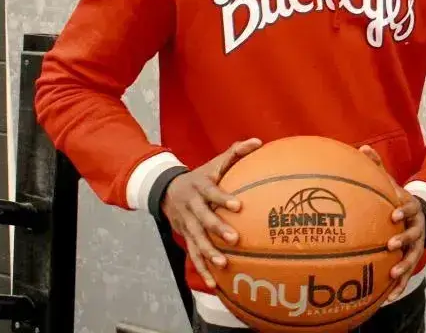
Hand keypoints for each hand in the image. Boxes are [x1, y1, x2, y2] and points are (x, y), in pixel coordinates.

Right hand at [161, 137, 262, 286]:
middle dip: (218, 230)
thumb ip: (236, 152)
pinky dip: (202, 269)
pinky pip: (193, 255)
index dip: (223, 199)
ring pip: (197, 241)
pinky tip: (213, 283)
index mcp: (201, 188)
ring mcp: (188, 224)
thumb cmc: (201, 176)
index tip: (238, 205)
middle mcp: (193, 207)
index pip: (212, 193)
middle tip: (234, 238)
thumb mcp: (215, 162)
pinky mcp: (186, 237)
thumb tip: (258, 141)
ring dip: (209, 253)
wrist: (166, 190)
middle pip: (204, 220)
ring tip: (223, 263)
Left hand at [359, 145, 425, 302]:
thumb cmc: (397, 199)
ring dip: (403, 268)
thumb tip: (361, 148)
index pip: (409, 208)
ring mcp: (416, 246)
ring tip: (392, 275)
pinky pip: (406, 276)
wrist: (423, 216)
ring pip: (412, 259)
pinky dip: (398, 288)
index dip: (403, 210)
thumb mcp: (391, 183)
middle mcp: (416, 229)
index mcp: (410, 209)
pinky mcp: (412, 261)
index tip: (393, 214)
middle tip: (391, 245)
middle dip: (403, 240)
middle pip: (413, 236)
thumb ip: (377, 167)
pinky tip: (387, 299)